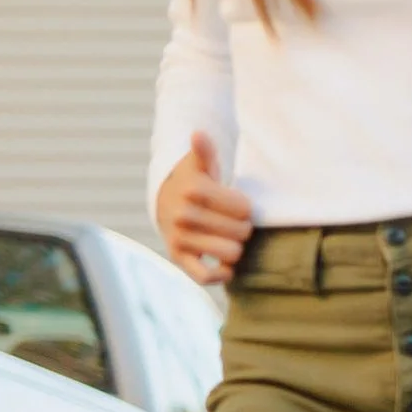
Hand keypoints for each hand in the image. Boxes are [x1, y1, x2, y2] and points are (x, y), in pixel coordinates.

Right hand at [155, 132, 252, 286]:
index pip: (245, 209)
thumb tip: (200, 134)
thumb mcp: (201, 166)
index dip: (246, 208)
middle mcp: (183, 215)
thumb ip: (205, 152)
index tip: (237, 205)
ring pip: (231, 253)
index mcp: (194, 191)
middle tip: (233, 223)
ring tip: (228, 238)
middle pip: (242, 232)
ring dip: (236, 248)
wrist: (165, 204)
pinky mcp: (178, 259)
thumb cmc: (194, 183)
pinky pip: (206, 276)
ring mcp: (180, 238)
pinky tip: (225, 266)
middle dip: (243, 228)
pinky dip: (220, 274)